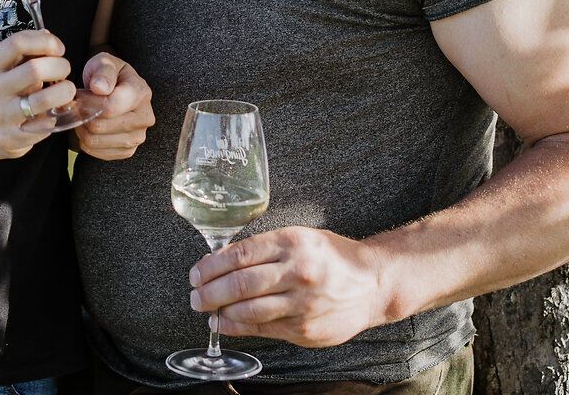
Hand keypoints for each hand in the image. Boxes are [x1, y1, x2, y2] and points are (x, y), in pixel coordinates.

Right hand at [0, 30, 73, 158]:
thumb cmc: (6, 91)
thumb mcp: (8, 67)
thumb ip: (28, 50)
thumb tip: (47, 36)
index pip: (18, 43)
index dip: (45, 42)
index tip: (59, 49)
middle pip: (34, 69)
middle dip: (60, 66)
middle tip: (65, 70)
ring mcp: (2, 116)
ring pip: (43, 99)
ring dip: (65, 92)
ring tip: (67, 91)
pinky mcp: (12, 138)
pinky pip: (45, 125)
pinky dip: (57, 116)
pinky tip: (55, 112)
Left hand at [72, 52, 153, 159]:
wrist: (115, 90)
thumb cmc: (108, 75)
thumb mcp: (105, 62)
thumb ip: (103, 71)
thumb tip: (100, 88)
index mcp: (141, 92)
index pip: (110, 106)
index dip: (87, 102)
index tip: (78, 95)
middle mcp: (144, 117)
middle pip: (100, 125)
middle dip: (82, 115)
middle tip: (76, 105)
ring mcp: (137, 137)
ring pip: (95, 140)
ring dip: (81, 128)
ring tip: (82, 115)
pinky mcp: (127, 151)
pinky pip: (95, 152)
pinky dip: (85, 140)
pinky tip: (87, 127)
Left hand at [189, 226, 393, 348]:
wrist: (373, 283)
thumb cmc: (332, 257)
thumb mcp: (300, 238)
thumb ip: (265, 248)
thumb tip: (222, 261)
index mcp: (292, 243)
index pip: (239, 255)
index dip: (211, 266)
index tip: (196, 273)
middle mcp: (296, 272)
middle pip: (239, 284)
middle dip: (209, 292)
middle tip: (195, 296)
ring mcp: (301, 303)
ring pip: (248, 310)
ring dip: (220, 312)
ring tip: (208, 310)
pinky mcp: (304, 329)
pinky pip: (263, 328)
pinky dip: (238, 327)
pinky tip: (226, 323)